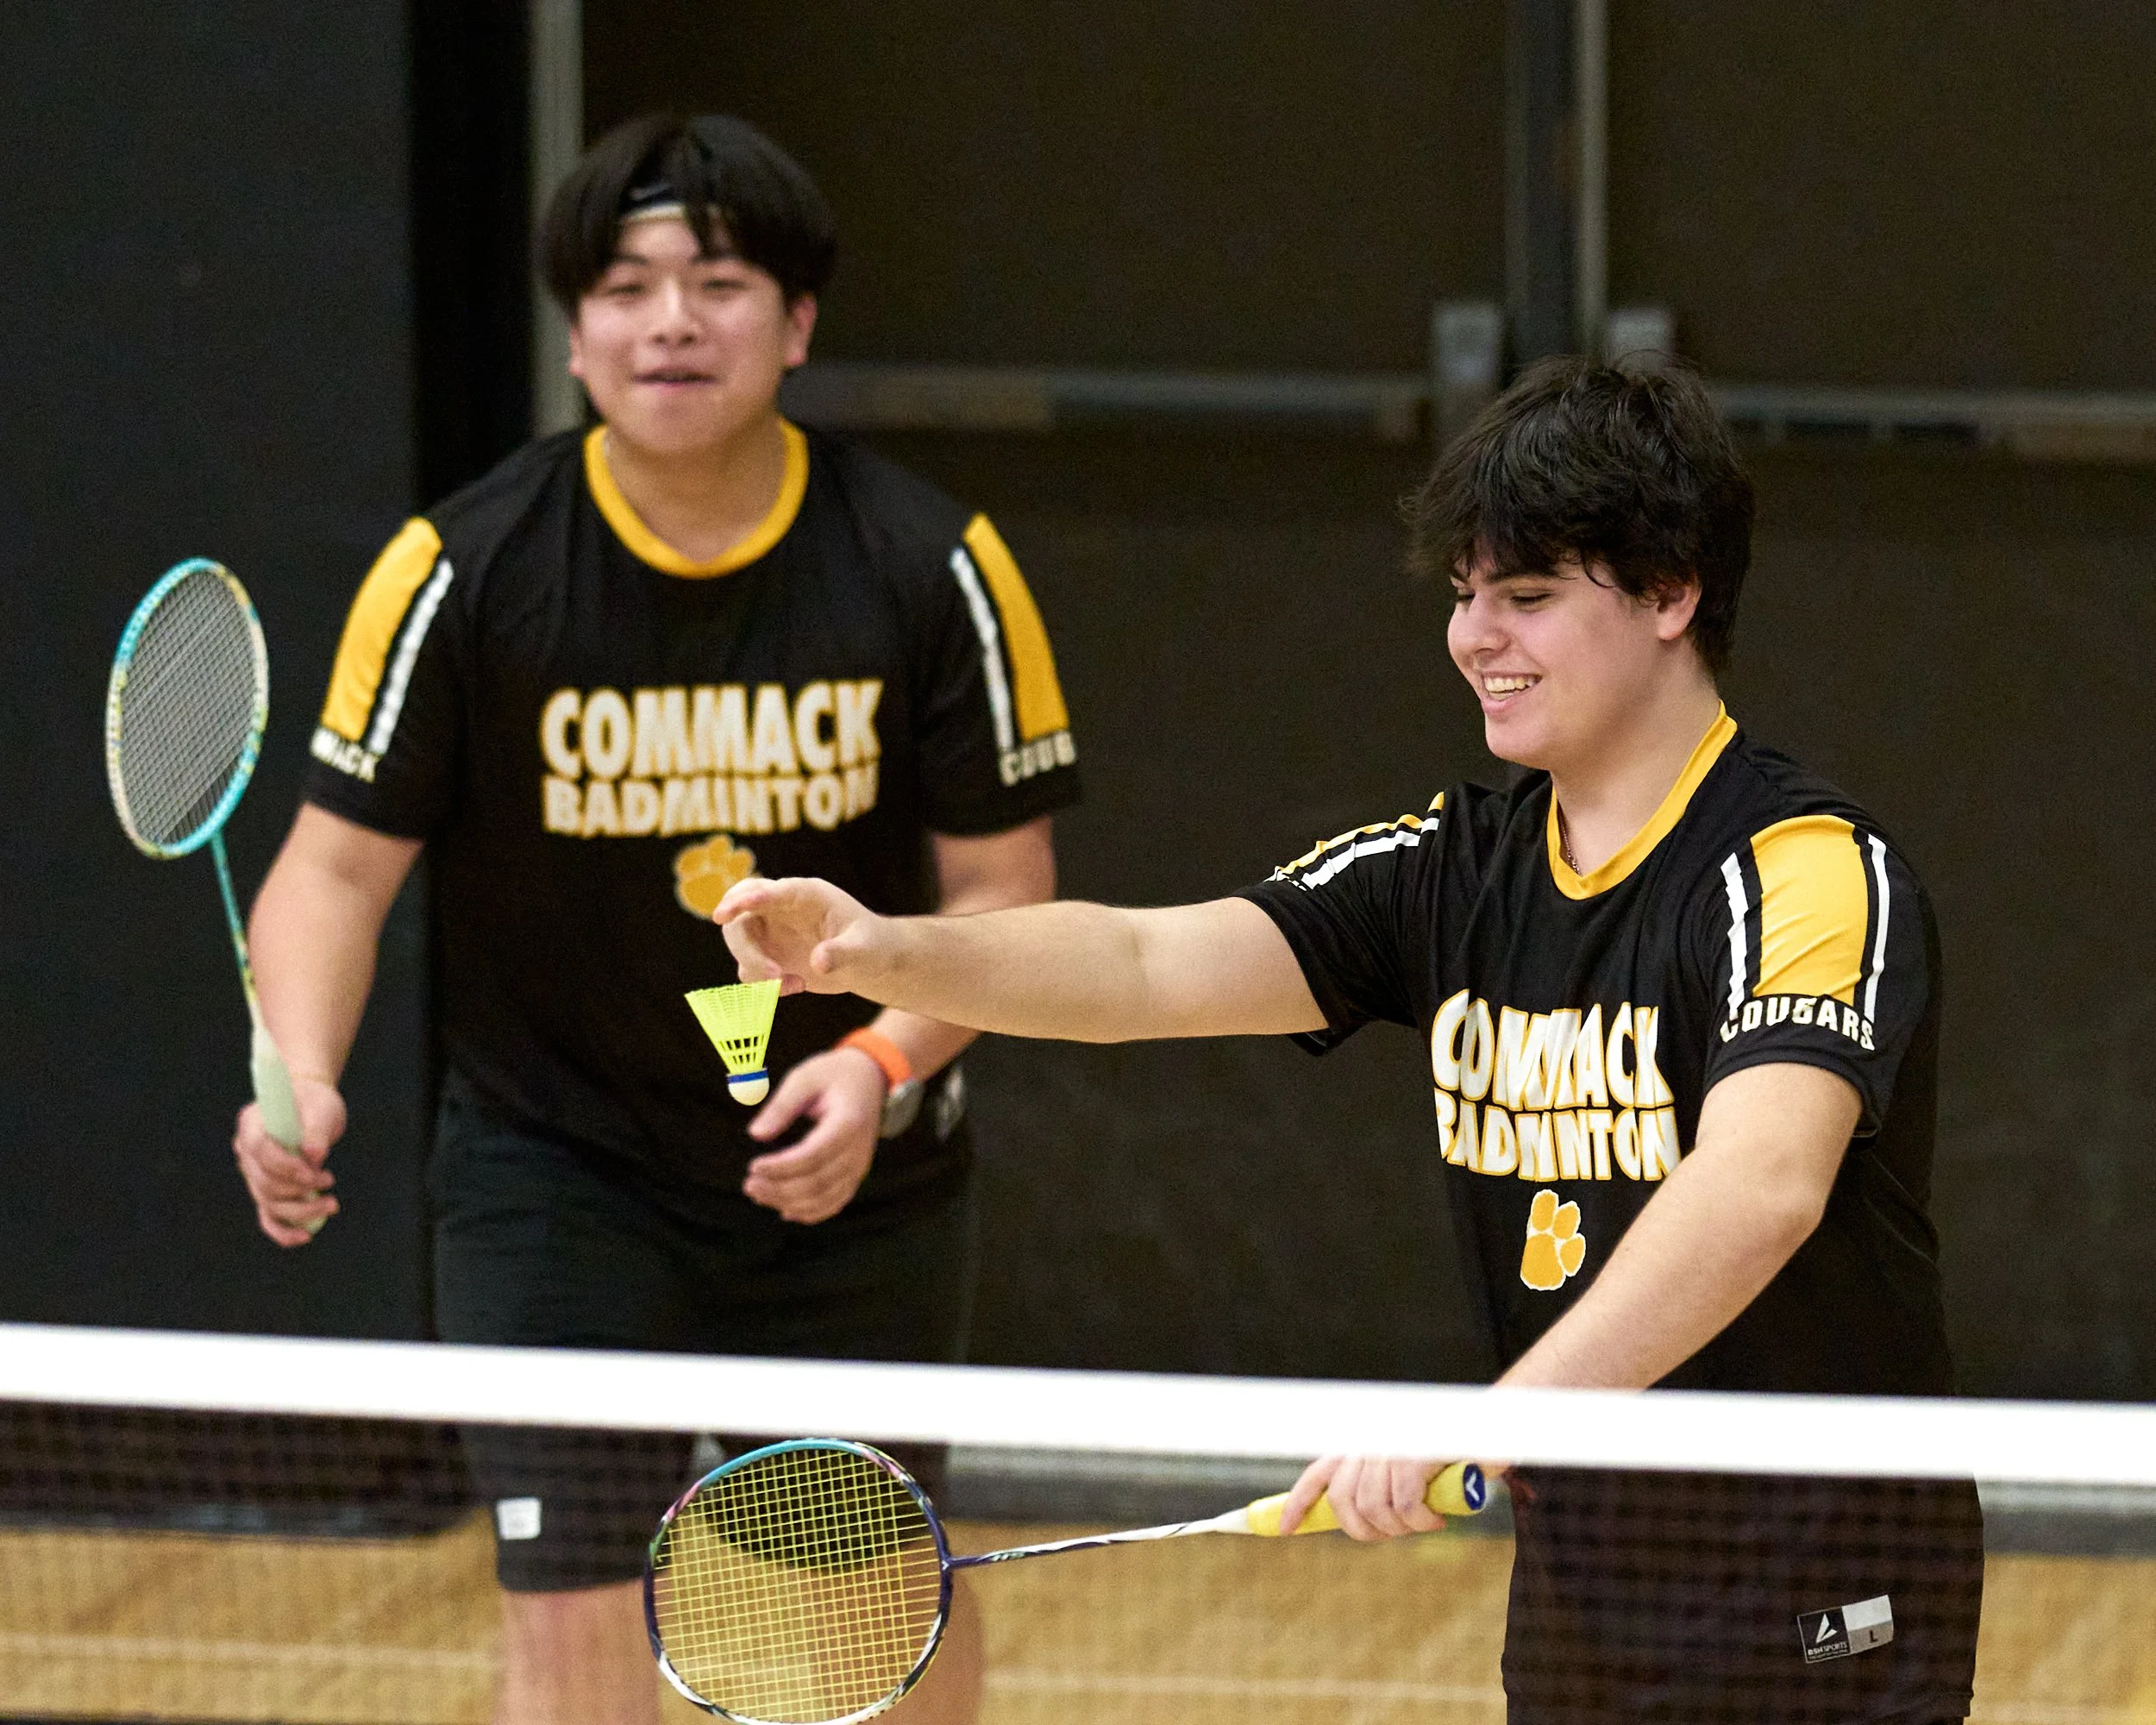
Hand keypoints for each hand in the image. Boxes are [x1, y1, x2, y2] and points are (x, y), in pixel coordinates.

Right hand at [233, 1076, 345, 1245]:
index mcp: (251, 1124)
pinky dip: (283, 1231)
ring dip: (300, 1210)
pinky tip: (305, 1237)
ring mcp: (252, 1174)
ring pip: (268, 1203)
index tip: (314, 1172)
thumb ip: (316, 1130)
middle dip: (299, 1189)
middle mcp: (245, 1152)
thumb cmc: (314, 1103)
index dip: (286, 1167)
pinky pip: (267, 1217)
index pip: (260, 1151)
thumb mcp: (320, 1108)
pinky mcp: (266, 1189)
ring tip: (331, 1203)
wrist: (311, 1107)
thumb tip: (314, 1155)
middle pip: (264, 1182)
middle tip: (329, 1180)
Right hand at [714, 877, 886, 995]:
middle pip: (740, 916)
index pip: (769, 890)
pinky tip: (798, 986)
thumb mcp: (864, 950)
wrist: (869, 962)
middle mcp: (780, 908)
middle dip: (744, 947)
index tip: (723, 914)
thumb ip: (843, 953)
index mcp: (806, 895)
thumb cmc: (872, 946)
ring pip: (739, 944)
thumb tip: (819, 962)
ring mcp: (771, 931)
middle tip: (771, 976)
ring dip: (756, 969)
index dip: (746, 900)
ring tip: (793, 984)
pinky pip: (748, 969)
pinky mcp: (767, 955)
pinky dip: (764, 985)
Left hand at [741, 1047, 885, 1223]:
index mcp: (848, 1122)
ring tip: (758, 1194)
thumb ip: (781, 1106)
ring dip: (789, 1202)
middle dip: (779, 1189)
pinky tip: (785, 1211)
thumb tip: (755, 1134)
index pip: (813, 1155)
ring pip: (824, 1198)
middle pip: (817, 1182)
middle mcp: (858, 1150)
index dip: (781, 1167)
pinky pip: (835, 1202)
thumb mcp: (805, 1078)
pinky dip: (811, 1212)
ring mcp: (859, 1166)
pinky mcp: (855, 1174)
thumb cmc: (834, 1074)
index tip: (752, 1166)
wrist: (871, 1078)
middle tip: (748, 1184)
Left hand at [1278, 1454, 1453, 1540]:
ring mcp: (1389, 1449)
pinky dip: (1420, 1521)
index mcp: (1361, 1445)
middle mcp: (1369, 1444)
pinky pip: (1405, 1506)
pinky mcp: (1413, 1457)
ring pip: (1373, 1508)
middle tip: (1391, 1534)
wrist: (1489, 1427)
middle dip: (1362, 1530)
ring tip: (1423, 1523)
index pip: (1317, 1474)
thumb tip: (1363, 1520)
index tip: (1285, 1529)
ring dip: (1398, 1529)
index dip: (1297, 1504)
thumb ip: (1380, 1487)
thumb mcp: (1405, 1470)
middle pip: (1342, 1500)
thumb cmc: (1449, 1455)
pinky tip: (1436, 1519)